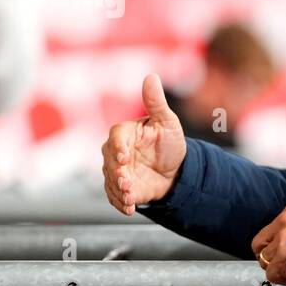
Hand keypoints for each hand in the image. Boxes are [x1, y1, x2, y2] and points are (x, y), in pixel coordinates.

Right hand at [102, 74, 186, 214]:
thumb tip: (151, 76)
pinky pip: (114, 196)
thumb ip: (156, 102)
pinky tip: (129, 208)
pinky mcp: (119, 188)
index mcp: (124, 132)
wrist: (175, 171)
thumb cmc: (169, 143)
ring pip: (110, 180)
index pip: (116, 138)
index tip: (125, 157)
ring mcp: (115, 171)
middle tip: (126, 182)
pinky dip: (121, 203)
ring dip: (119, 190)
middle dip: (117, 173)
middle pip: (110, 161)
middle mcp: (115, 151)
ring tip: (130, 198)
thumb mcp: (167, 122)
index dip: (119, 148)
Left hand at [251, 201, 285, 285]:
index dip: (272, 244)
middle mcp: (284, 225)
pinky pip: (273, 275)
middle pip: (260, 246)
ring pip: (266, 262)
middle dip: (270, 258)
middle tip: (281, 264)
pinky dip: (282, 279)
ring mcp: (283, 244)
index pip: (269, 230)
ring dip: (277, 269)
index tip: (277, 251)